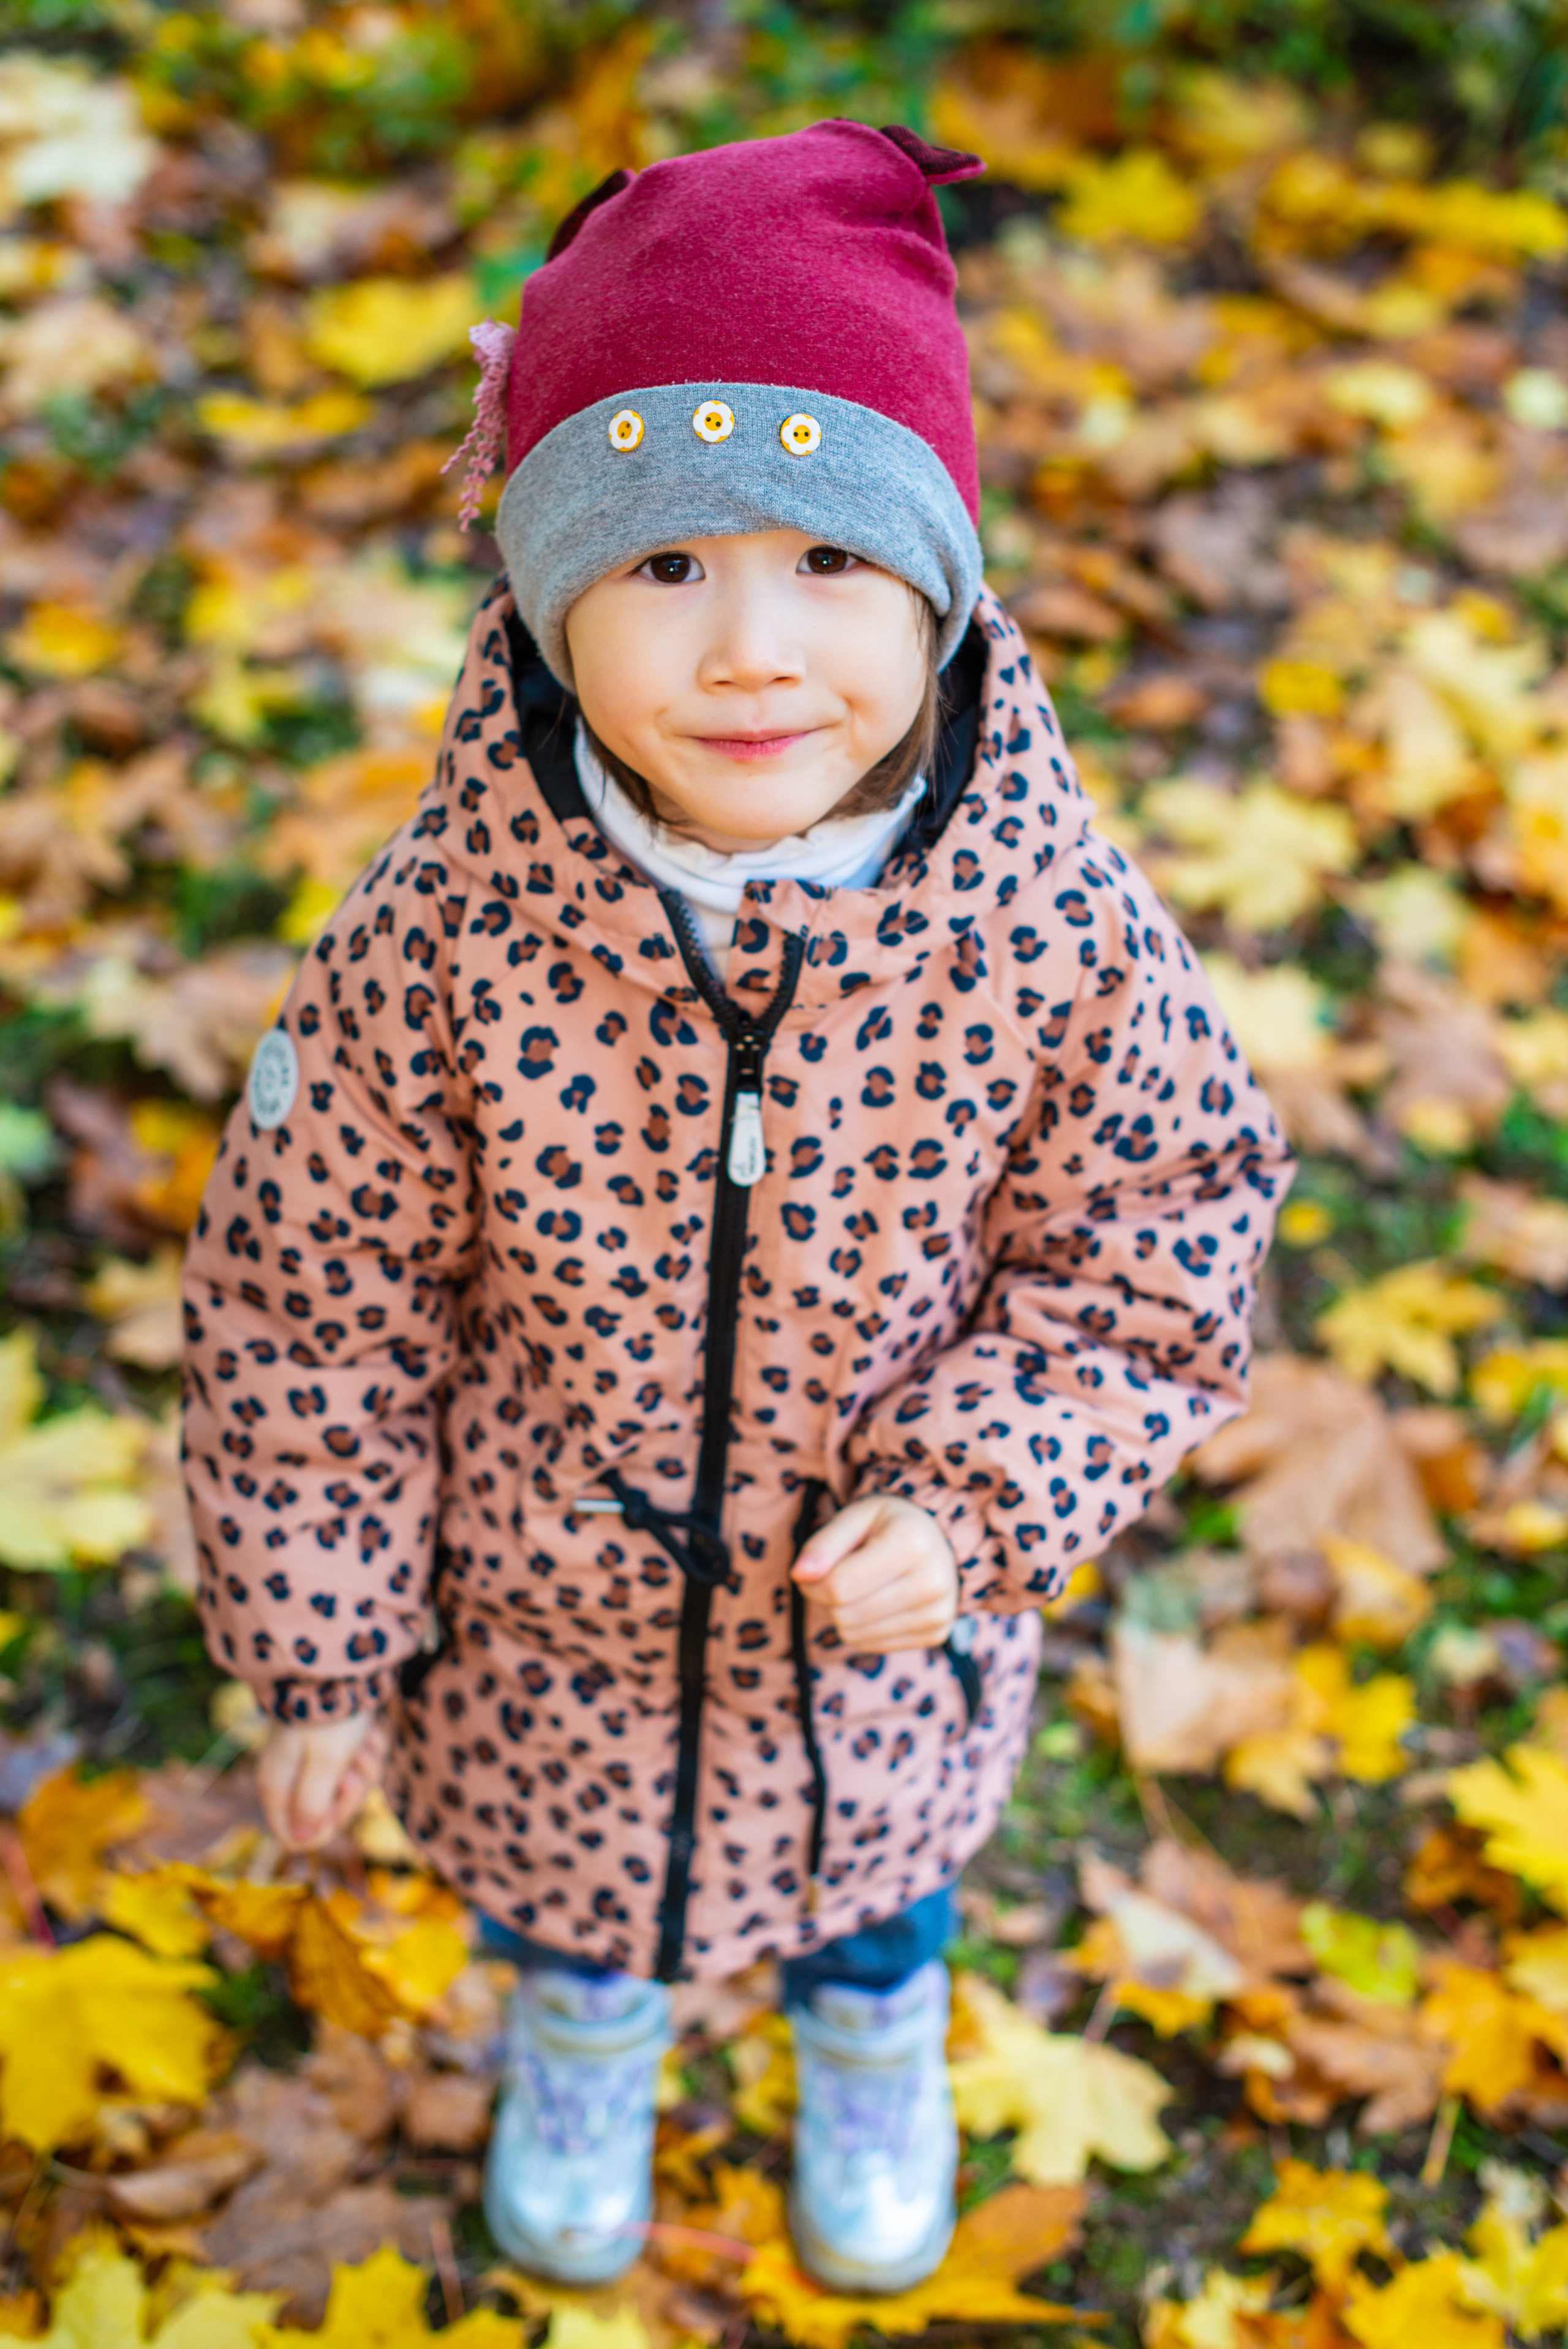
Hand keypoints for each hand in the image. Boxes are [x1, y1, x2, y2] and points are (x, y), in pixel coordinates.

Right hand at [257, 1712, 388, 1850]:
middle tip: (358, 1757)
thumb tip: (302, 1841)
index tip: (342, 1797)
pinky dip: (370, 1747)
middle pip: (328, 1814)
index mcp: (276, 1785)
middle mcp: (290, 1776)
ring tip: (365, 1737)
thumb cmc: (332, 1713)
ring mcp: (312, 1760)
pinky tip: (371, 1729)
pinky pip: (358, 1763)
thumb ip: (314, 1805)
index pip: (294, 1836)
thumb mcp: (327, 1761)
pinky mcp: (332, 1745)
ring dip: (366, 1763)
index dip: (327, 1826)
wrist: (341, 1661)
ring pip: (349, 1787)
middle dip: (354, 1788)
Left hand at [792, 1495, 958, 1654]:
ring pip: (855, 1634)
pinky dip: (862, 1628)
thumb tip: (799, 1574)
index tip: (814, 1570)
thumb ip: (823, 1544)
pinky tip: (877, 1603)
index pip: (838, 1585)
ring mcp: (937, 1613)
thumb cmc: (888, 1526)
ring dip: (843, 1615)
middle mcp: (933, 1581)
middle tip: (838, 1576)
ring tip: (860, 1588)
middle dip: (828, 1598)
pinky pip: (871, 1646)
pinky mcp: (935, 1634)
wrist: (937, 1542)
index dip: (813, 1581)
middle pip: (845, 1614)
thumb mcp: (855, 1518)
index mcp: (912, 1542)